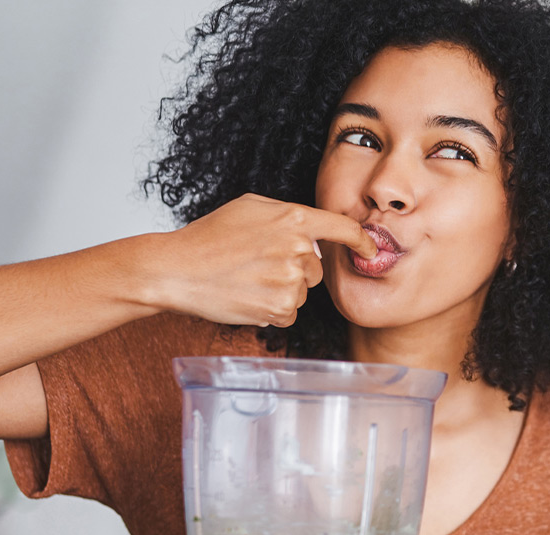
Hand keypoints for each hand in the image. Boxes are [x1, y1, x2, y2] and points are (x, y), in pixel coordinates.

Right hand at [136, 194, 376, 326]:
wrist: (177, 270)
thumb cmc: (210, 236)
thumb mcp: (250, 207)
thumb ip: (287, 215)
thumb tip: (313, 232)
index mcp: (294, 219)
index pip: (343, 229)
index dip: (362, 241)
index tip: (371, 249)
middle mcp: (298, 249)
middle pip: (318, 269)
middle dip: (296, 269)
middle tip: (258, 264)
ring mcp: (290, 280)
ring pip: (302, 292)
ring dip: (281, 290)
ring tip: (247, 279)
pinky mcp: (279, 308)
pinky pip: (289, 313)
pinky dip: (272, 309)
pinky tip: (247, 296)